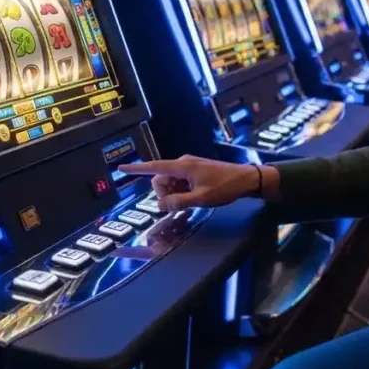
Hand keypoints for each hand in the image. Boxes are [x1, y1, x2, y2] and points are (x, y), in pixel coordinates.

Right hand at [118, 156, 271, 209]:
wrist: (247, 179)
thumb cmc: (225, 187)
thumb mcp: (201, 199)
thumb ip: (178, 202)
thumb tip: (160, 204)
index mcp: (182, 166)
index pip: (154, 167)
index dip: (136, 169)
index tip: (121, 168)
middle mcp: (183, 163)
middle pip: (161, 179)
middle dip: (164, 193)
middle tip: (180, 203)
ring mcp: (190, 167)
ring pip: (171, 182)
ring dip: (174, 194)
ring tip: (193, 199)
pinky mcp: (196, 171)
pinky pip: (180, 182)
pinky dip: (182, 191)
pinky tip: (194, 197)